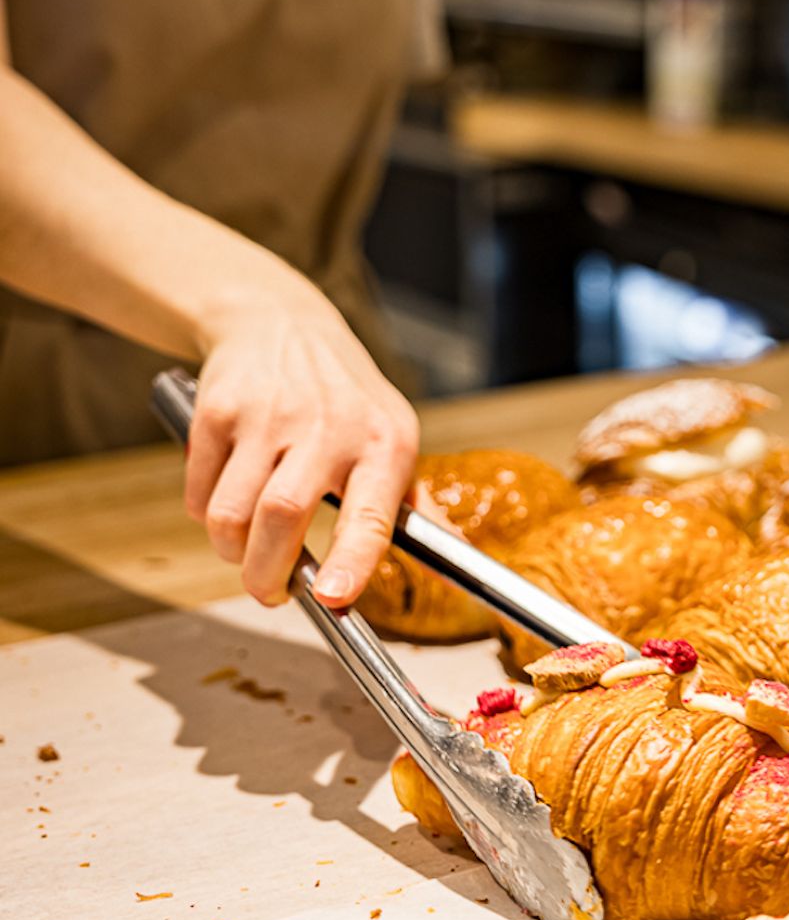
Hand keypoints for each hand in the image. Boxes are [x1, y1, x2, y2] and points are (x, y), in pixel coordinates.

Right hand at [183, 291, 419, 607]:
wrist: (280, 320)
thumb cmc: (347, 398)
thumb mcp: (393, 437)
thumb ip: (418, 506)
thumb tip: (456, 562)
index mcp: (384, 444)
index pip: (369, 514)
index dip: (351, 562)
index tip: (333, 598)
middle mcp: (328, 426)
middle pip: (283, 516)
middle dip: (267, 573)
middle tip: (270, 592)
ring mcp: (268, 416)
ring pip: (233, 514)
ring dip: (233, 552)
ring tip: (247, 552)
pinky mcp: (217, 410)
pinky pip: (200, 493)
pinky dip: (207, 517)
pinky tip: (227, 507)